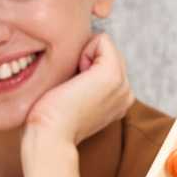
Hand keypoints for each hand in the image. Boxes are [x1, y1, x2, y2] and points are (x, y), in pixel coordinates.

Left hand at [22, 32, 132, 149]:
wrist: (50, 137)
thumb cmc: (50, 120)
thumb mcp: (73, 97)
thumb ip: (83, 80)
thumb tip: (77, 62)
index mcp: (118, 100)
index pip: (105, 61)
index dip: (83, 66)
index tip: (71, 91)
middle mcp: (126, 92)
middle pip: (106, 51)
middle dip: (85, 59)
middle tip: (70, 88)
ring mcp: (123, 84)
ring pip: (104, 45)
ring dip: (83, 56)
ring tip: (73, 85)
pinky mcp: (113, 74)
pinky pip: (102, 39)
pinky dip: (84, 50)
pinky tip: (75, 77)